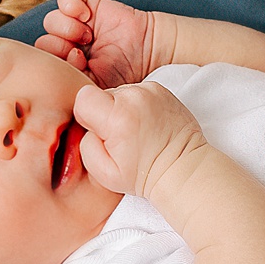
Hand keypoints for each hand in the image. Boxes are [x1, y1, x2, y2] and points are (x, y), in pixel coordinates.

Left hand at [40, 0, 169, 85]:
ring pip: (51, 20)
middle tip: (82, 52)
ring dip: (66, 28)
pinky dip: (71, 4)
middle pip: (44, 42)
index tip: (81, 65)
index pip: (45, 64)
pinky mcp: (87, 6)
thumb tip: (54, 94)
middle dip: (60, 47)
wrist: (151, 54)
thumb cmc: (127, 75)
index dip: (57, 63)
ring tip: (88, 35)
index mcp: (67, 68)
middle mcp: (68, 46)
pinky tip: (87, 16)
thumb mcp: (97, 88)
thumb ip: (75, 90)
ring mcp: (76, 24)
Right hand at [72, 82, 205, 197]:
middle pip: (102, 94)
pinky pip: (136, 92)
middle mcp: (135, 97)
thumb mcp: (104, 173)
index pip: (84, 98)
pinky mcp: (161, 89)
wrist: (181, 167)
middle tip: (122, 137)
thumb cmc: (144, 174)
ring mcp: (150, 90)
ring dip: (122, 109)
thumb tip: (87, 127)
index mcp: (118, 116)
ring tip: (136, 131)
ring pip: (119, 92)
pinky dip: (137, 105)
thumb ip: (85, 145)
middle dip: (106, 114)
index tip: (101, 132)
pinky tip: (145, 123)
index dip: (86, 116)